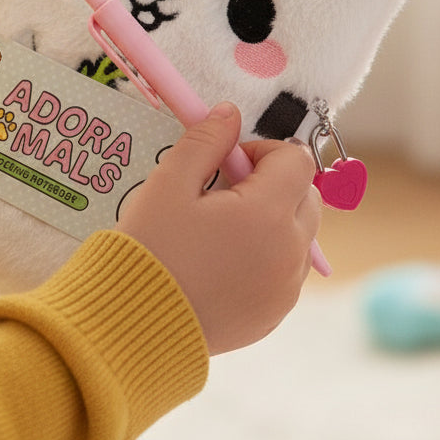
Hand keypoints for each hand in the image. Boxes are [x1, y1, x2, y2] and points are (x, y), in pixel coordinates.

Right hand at [117, 102, 321, 354]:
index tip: (228, 162)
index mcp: (267, 214)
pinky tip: (224, 261)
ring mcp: (285, 288)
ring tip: (222, 229)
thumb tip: (229, 113)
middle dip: (274, 183)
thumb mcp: (169, 183)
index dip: (264, 150)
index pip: (296, 160)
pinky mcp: (275, 314)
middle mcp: (289, 252)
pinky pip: (287, 271)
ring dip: (274, 219)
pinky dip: (268, 256)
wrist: (133, 326)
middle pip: (306, 196)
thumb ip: (205, 140)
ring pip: (300, 235)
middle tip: (224, 191)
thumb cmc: (150, 249)